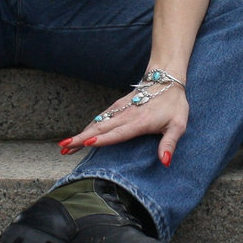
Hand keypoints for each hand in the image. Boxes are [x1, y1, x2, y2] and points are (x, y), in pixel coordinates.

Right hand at [61, 79, 187, 166]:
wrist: (166, 80)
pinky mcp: (117, 107)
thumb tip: (165, 162)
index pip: (118, 133)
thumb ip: (169, 144)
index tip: (87, 143)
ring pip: (96, 123)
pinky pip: (100, 119)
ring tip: (64, 145)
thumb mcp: (178, 125)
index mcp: (139, 122)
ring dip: (80, 134)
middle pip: (100, 128)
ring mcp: (119, 110)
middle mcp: (126, 115)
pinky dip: (87, 127)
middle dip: (81, 138)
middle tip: (64, 148)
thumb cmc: (174, 104)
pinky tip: (79, 136)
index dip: (103, 138)